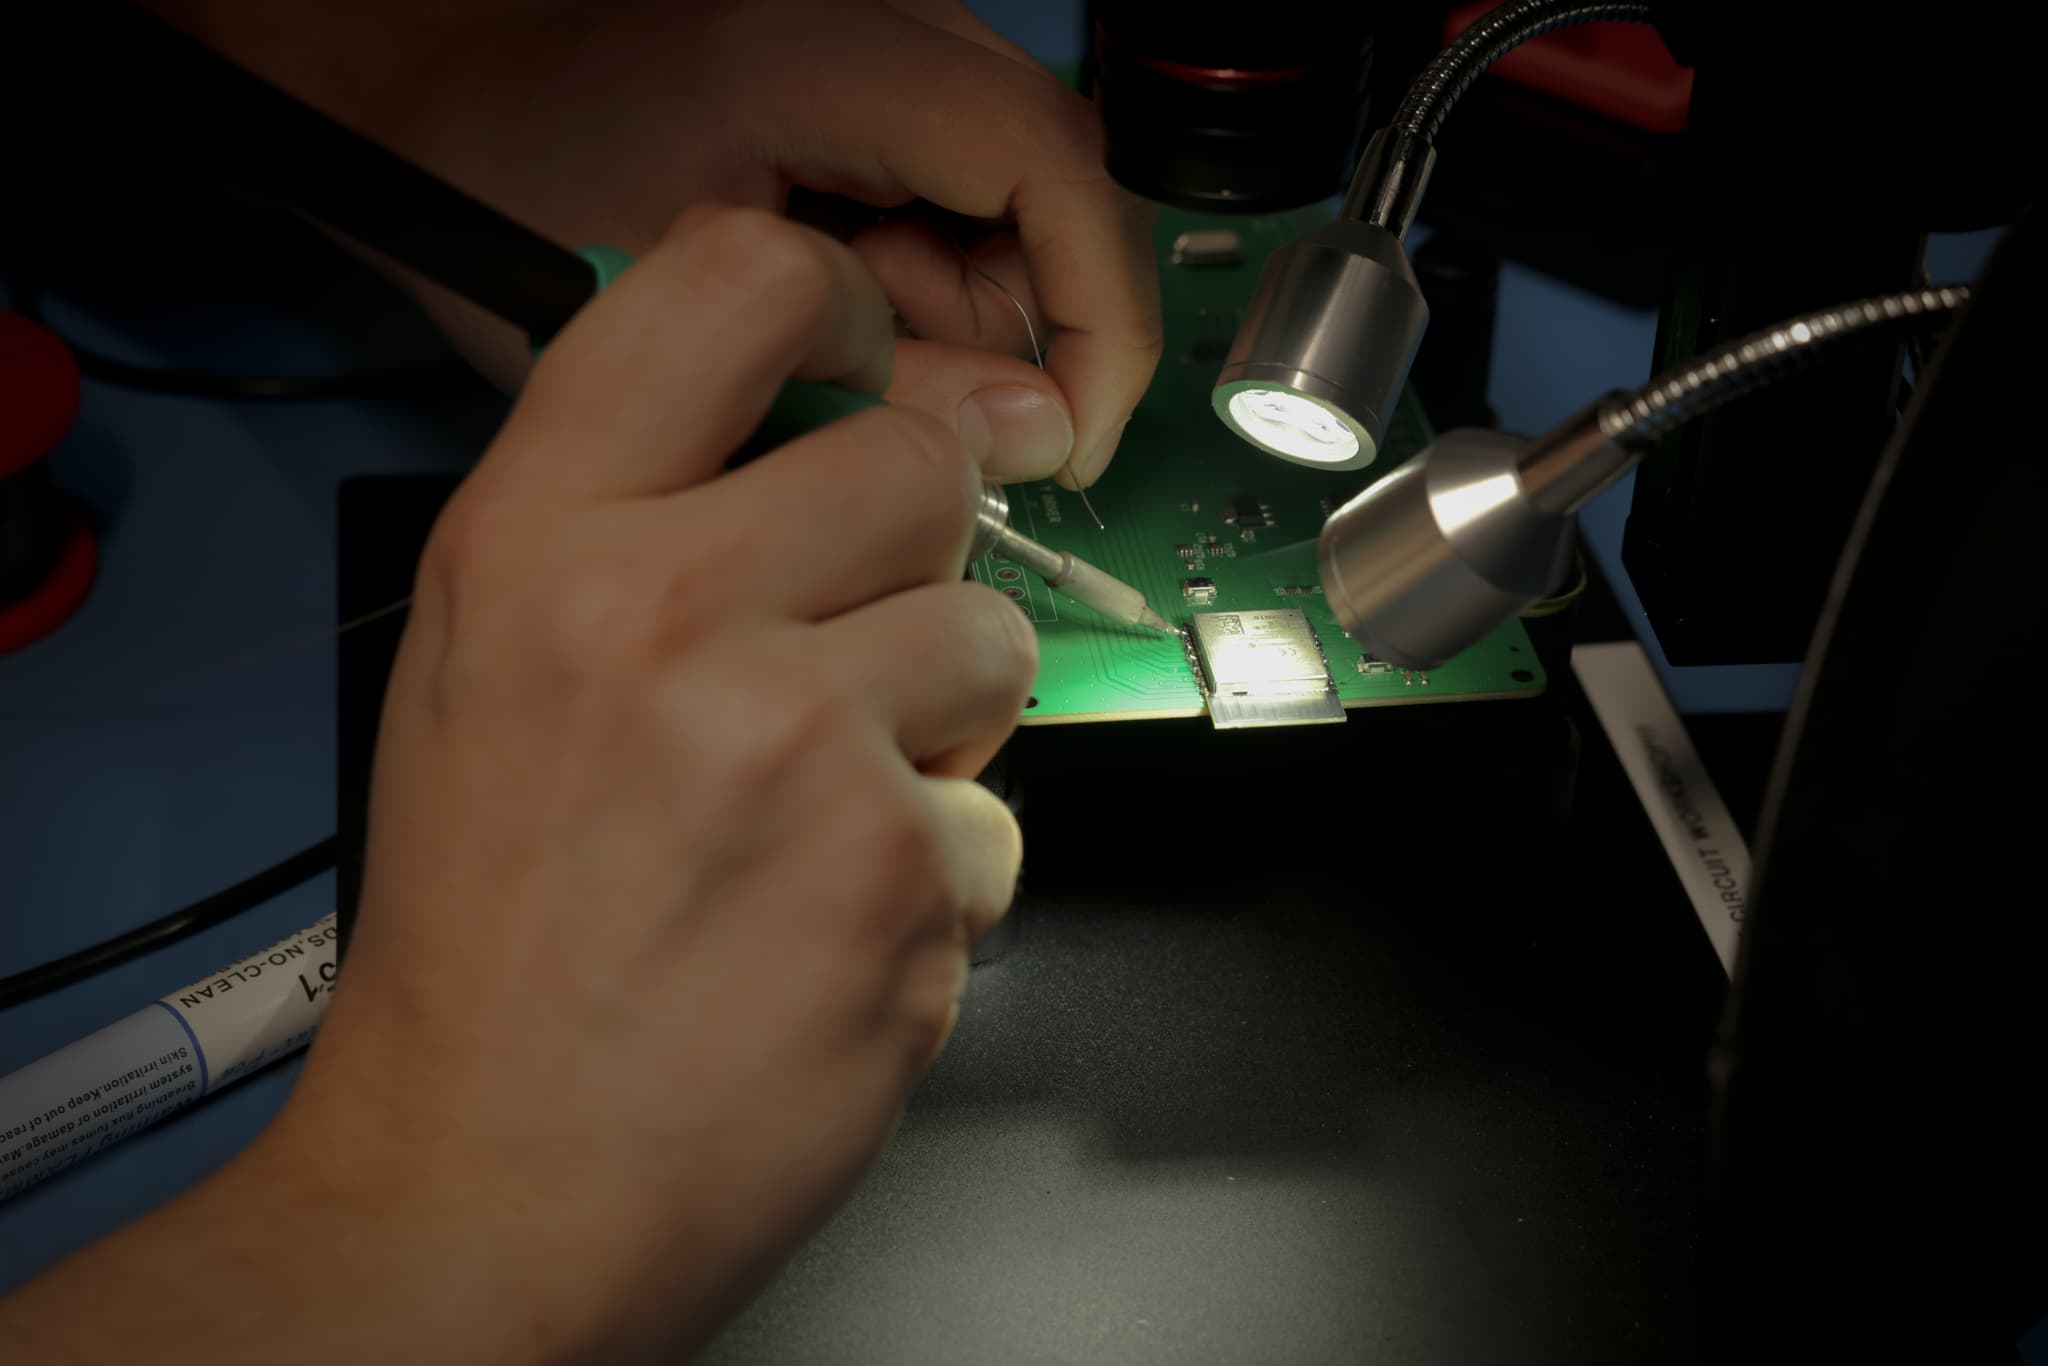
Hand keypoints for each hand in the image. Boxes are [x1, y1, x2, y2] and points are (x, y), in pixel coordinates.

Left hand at [143, 0, 1163, 485]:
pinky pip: (938, 204)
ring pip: (995, 214)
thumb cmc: (494, 165)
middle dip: (998, 333)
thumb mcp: (671, 317)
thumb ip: (866, 383)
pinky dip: (901, 290)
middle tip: (907, 418)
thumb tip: (1034, 436)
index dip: (1092, 314)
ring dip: (941, 319)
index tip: (1070, 430)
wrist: (412, 71)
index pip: (1053, 168)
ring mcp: (871, 51)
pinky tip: (811, 332)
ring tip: (814, 365)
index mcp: (827, 54)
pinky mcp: (854, 87)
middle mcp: (875, 27)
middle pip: (1039, 202)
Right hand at [279, 208, 1032, 1356]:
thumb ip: (638, 516)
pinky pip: (1003, 819)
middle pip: (922, 463)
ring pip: (994, 635)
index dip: (843, 310)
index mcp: (541, 542)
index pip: (739, 280)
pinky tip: (834, 927)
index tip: (869, 370)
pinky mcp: (904, 875)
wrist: (487, 1182)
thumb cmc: (486, 938)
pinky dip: (942, 876)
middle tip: (834, 663)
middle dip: (910, 560)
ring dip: (939, 724)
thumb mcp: (489, 666)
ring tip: (821, 818)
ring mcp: (800, 745)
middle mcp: (668, 613)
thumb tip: (826, 420)